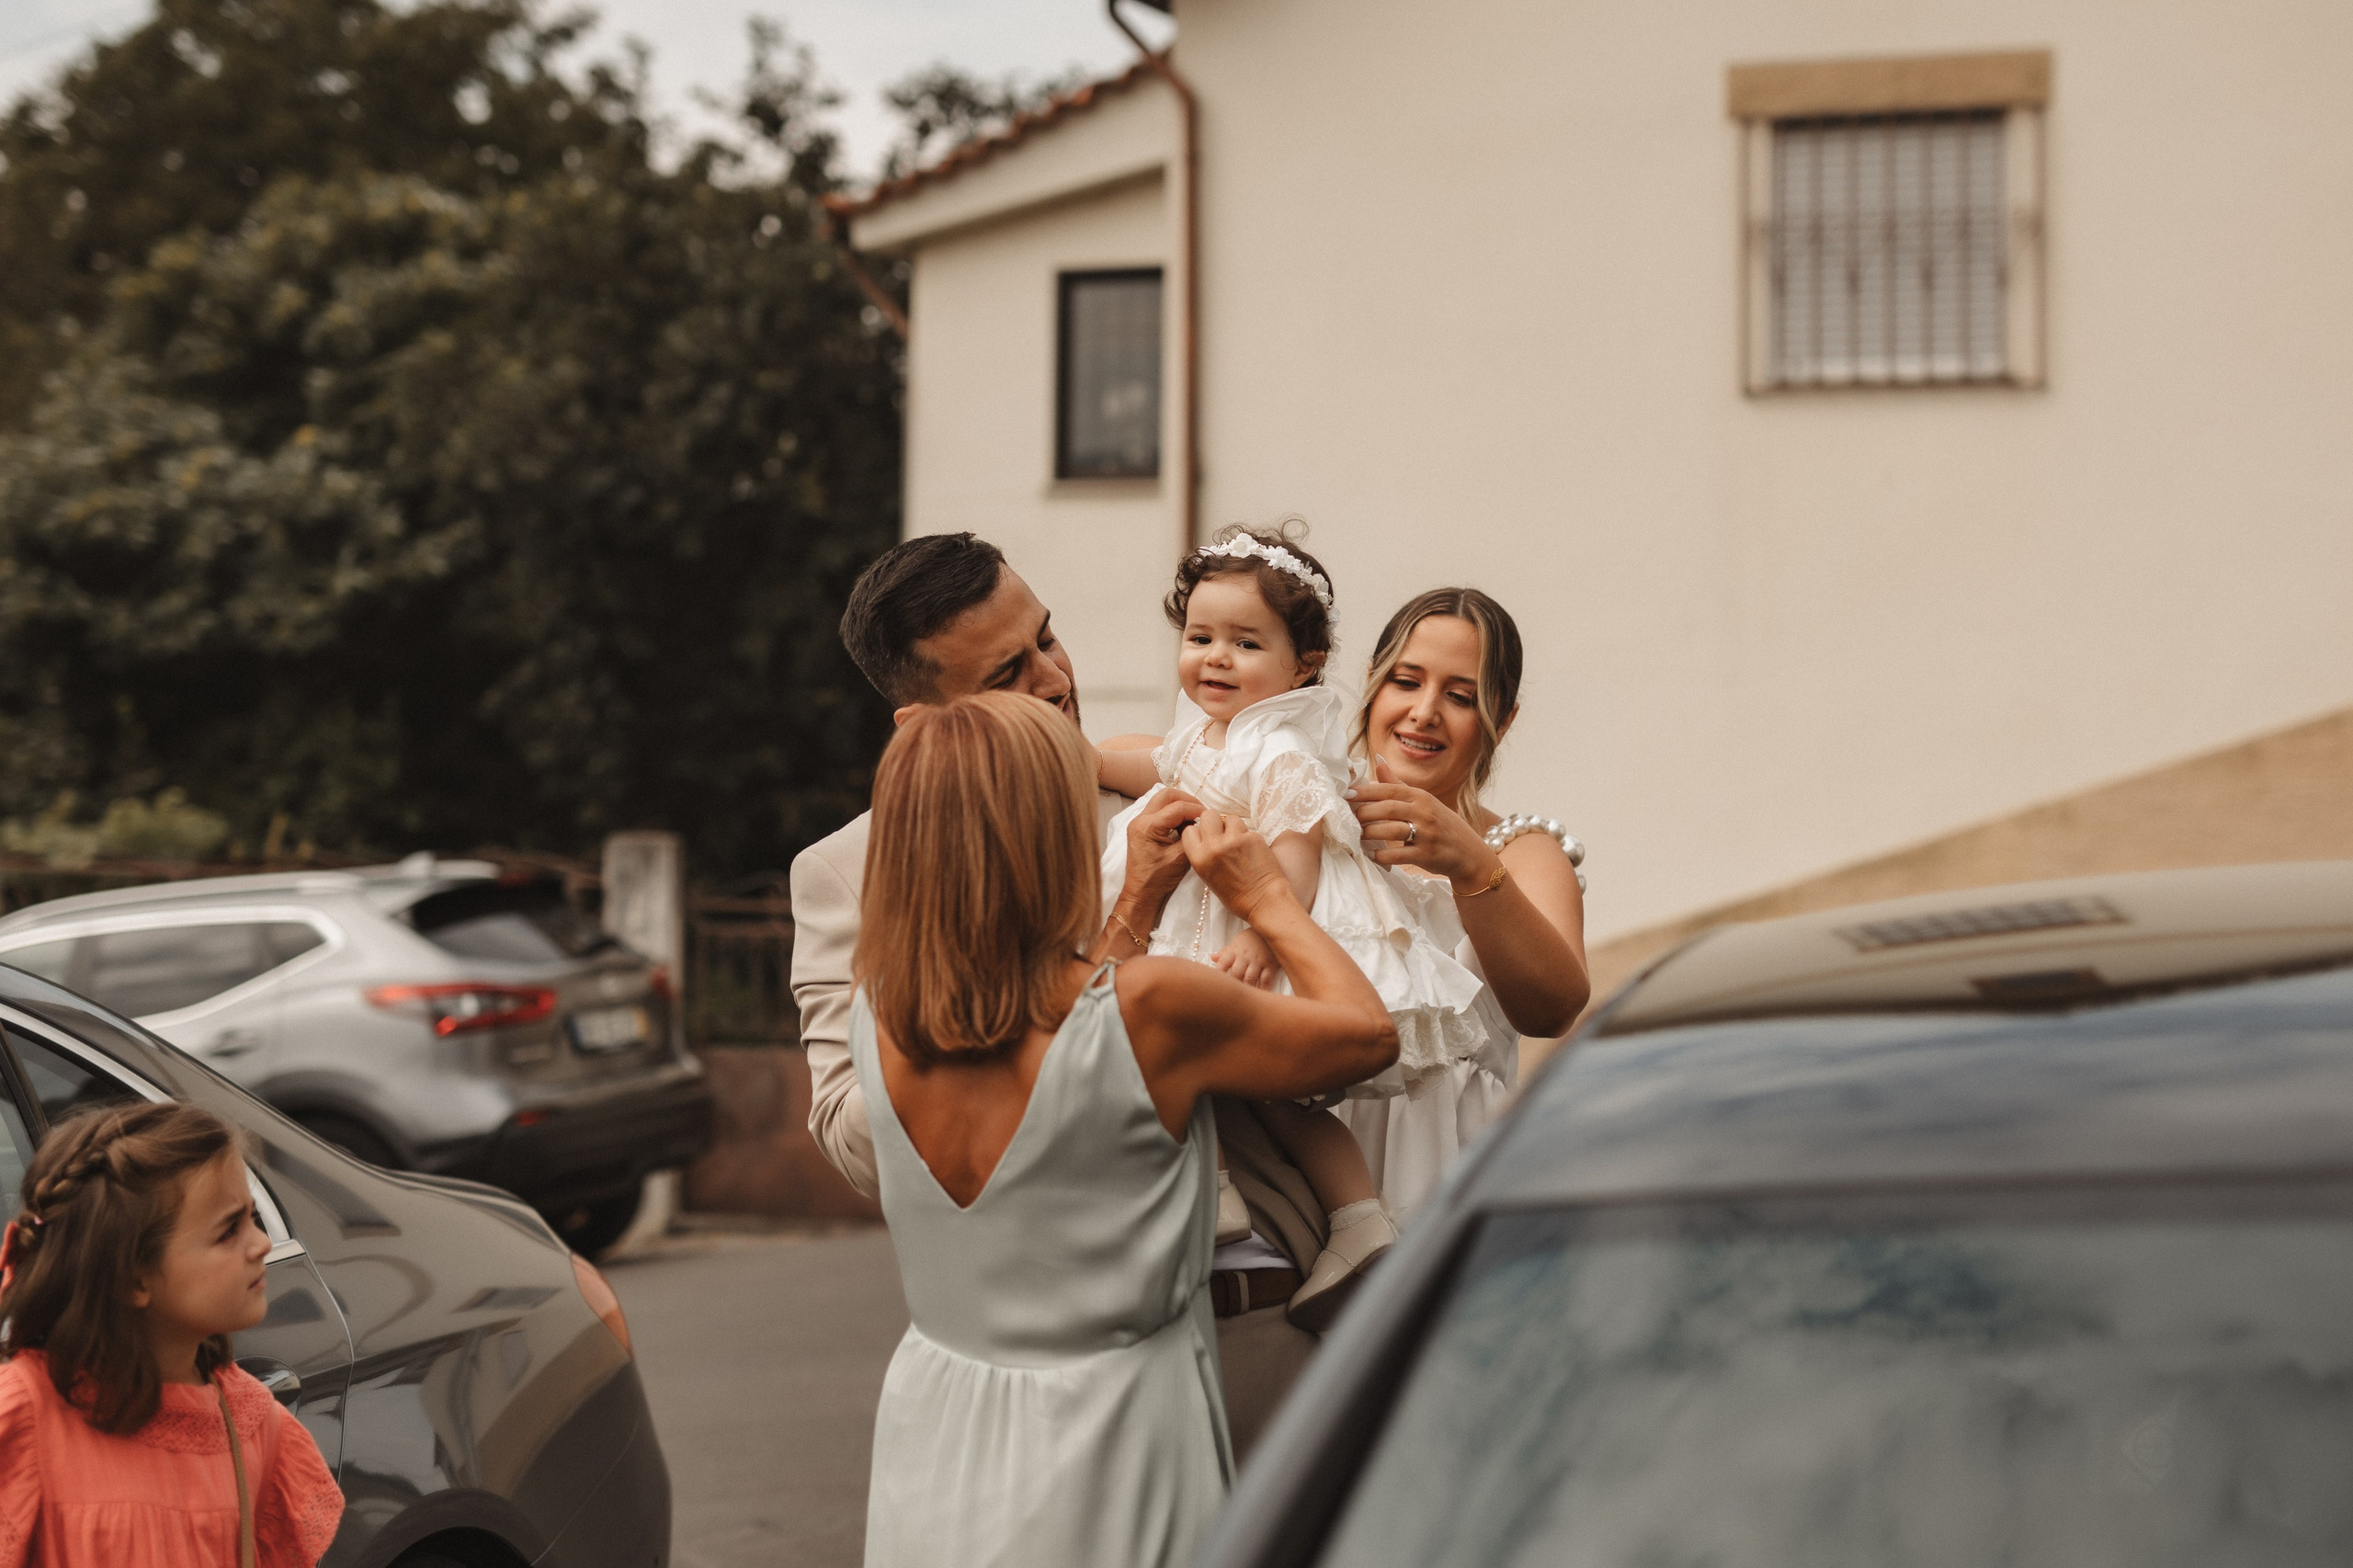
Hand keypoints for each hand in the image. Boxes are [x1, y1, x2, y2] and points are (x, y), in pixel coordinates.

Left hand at [1118, 788, 1202, 916]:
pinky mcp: (1141, 828)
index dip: (1197, 809)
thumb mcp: (1180, 859)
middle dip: (1187, 800)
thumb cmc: (1158, 880)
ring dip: (1179, 805)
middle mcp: (1140, 820)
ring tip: (1194, 817)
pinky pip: (1158, 811)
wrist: (1140, 894)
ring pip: (1161, 800)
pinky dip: (1172, 812)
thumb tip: (1202, 823)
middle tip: (1201, 812)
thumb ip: (1191, 837)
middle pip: (1166, 795)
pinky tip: (1183, 824)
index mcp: (1147, 827)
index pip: (1177, 807)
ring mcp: (1138, 823)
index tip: (1210, 817)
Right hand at [1181, 809, 1289, 923]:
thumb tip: (1208, 836)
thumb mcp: (1208, 877)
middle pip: (1209, 815)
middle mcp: (1214, 847)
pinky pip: (1246, 827)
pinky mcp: (1252, 837)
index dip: (1199, 831)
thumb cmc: (1237, 895)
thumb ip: (1204, 855)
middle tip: (1223, 833)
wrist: (1264, 902)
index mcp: (1199, 859)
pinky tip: (1252, 849)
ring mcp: (1234, 840)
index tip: (1207, 836)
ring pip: (1229, 817)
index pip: (1190, 830)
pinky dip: (1248, 835)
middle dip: (1216, 822)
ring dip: (1233, 827)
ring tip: (1239, 842)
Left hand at [1209, 929, 1281, 990]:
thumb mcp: (1236, 942)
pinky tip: (1258, 997)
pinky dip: (1262, 990)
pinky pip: (1266, 980)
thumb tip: (1212, 958)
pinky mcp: (1271, 966)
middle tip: (1228, 995)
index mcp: (1234, 951)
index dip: (1218, 974)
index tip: (1215, 984)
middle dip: (1232, 985)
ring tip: (1241, 998)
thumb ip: (1225, 952)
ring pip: (1250, 978)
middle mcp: (1245, 956)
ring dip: (1245, 989)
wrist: (1270, 931)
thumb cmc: (1250, 939)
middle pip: (1236, 973)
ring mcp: (1258, 962)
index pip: (1223, 963)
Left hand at [1348, 756, 1501, 891]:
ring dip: (1369, 833)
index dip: (1365, 792)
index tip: (1346, 795)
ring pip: (1391, 830)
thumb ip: (1398, 784)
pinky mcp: (1427, 855)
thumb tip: (1377, 762)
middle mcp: (1425, 812)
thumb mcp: (1423, 801)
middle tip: (1348, 818)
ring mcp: (1427, 834)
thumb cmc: (1441, 824)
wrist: (1468, 852)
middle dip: (1364, 813)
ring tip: (1356, 836)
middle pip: (1387, 808)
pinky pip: (1399, 855)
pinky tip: (1372, 855)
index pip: (1389, 790)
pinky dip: (1382, 856)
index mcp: (1421, 797)